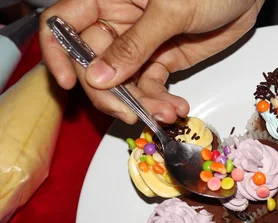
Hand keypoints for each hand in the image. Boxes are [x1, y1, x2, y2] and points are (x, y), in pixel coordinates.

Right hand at [40, 0, 264, 123]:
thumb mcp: (170, 10)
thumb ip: (135, 44)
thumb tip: (98, 77)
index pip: (65, 25)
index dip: (60, 53)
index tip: (68, 83)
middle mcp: (118, 22)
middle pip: (92, 64)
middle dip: (108, 93)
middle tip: (128, 113)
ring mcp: (141, 44)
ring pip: (123, 82)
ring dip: (140, 104)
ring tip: (165, 113)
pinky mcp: (164, 59)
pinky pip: (151, 86)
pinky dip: (159, 101)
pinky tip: (174, 108)